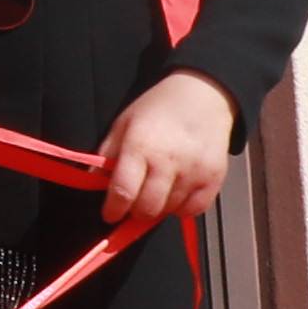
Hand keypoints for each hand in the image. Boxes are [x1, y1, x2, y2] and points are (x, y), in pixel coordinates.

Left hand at [94, 74, 233, 225]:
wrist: (202, 95)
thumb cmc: (157, 109)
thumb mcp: (124, 123)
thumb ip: (107, 154)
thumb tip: (93, 182)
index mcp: (140, 147)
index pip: (123, 191)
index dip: (113, 209)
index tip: (110, 214)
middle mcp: (168, 162)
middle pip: (147, 208)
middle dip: (136, 211)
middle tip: (134, 202)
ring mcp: (194, 172)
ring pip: (169, 211)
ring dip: (159, 207)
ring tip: (157, 190)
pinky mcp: (214, 179)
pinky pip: (194, 210)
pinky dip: (183, 208)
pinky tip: (177, 192)